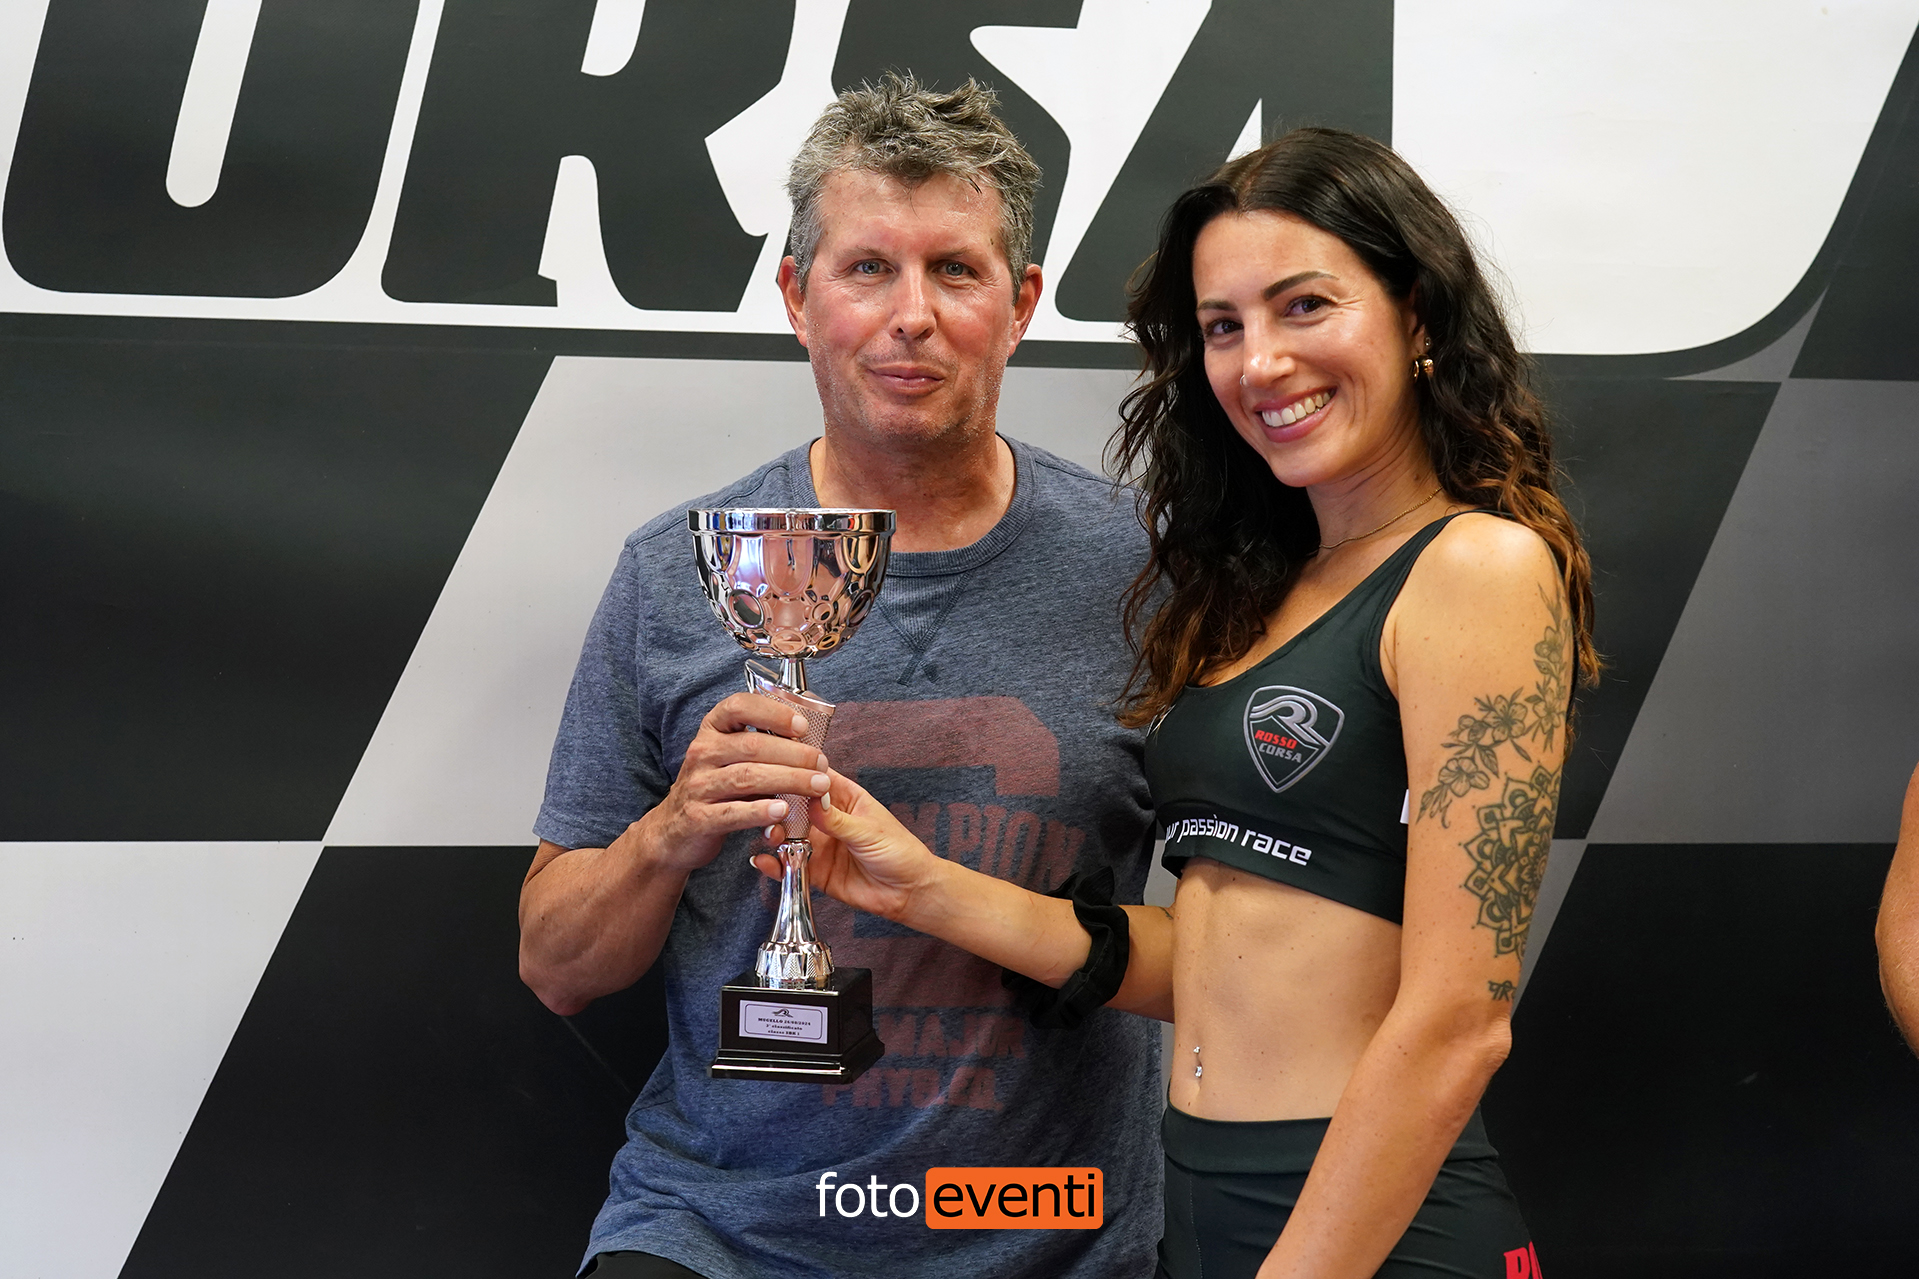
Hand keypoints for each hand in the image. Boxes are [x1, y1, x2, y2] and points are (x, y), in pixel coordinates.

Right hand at [631, 691, 830, 873]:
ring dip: (788, 780)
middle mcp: (702, 752)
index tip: (801, 725)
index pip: (739, 707)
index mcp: (712, 730)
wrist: (675, 830)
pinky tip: (783, 811)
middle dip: (794, 754)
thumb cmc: (715, 787)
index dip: (773, 713)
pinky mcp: (699, 818)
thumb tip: (810, 738)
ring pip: (747, 777)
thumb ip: (762, 745)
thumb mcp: (731, 757)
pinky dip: (761, 811)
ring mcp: (698, 785)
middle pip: (752, 746)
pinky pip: (733, 813)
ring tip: (817, 786)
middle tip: (821, 763)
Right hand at [750, 770, 943, 922]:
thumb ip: (837, 819)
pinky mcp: (815, 870)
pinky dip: (775, 864)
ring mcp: (820, 844)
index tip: (777, 769)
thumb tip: (810, 800)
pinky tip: (765, 861)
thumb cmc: (900, 852)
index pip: (817, 778)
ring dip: (774, 834)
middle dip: (779, 807)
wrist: (908, 893)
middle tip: (770, 811)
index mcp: (846, 798)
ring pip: (787, 835)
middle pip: (795, 806)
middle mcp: (828, 819)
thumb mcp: (868, 831)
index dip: (798, 772)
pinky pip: (789, 865)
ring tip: (772, 837)